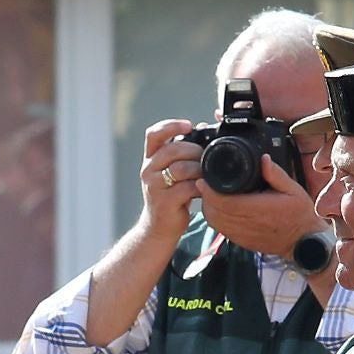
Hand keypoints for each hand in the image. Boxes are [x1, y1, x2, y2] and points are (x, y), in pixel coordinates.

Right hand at [138, 120, 200, 244]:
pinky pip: (186, 188)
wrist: (158, 227)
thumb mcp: (171, 171)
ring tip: (205, 175)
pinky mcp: (164, 202)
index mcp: (150, 159)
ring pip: (181, 168)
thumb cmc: (170, 195)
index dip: (171, 126)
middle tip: (205, 159)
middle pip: (173, 150)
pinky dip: (199, 187)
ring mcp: (154, 187)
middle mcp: (148, 170)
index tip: (189, 126)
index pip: (154, 134)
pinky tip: (203, 189)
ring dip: (198, 169)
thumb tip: (201, 127)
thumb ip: (182, 151)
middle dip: (194, 151)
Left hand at [196, 153, 327, 264]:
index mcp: (258, 209)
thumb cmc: (299, 215)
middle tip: (204, 182)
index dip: (209, 191)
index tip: (204, 179)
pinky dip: (214, 217)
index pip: (224, 202)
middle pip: (214, 211)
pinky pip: (219, 229)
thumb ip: (276, 174)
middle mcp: (247, 223)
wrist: (302, 242)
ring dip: (208, 207)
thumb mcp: (293, 190)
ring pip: (214, 221)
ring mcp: (241, 234)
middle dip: (206, 196)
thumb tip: (263, 158)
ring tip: (210, 193)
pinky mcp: (240, 241)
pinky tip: (218, 207)